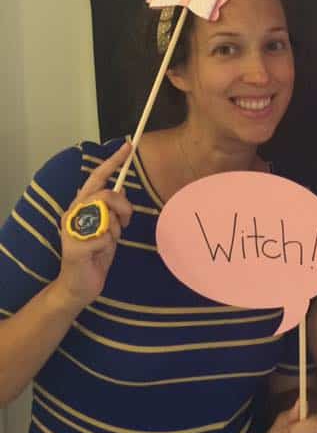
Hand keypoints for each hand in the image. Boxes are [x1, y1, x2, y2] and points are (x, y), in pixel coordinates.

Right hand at [56, 143, 133, 311]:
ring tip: (108, 241)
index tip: (128, 146)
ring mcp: (72, 229)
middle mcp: (74, 213)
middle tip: (125, 221)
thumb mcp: (108, 228)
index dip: (113, 161)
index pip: (97, 177)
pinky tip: (100, 254)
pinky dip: (109, 246)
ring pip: (108, 216)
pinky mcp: (76, 246)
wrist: (78, 285)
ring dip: (116, 231)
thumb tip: (122, 192)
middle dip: (123, 207)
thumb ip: (112, 210)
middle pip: (107, 194)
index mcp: (81, 205)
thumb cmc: (94, 254)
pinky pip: (106, 238)